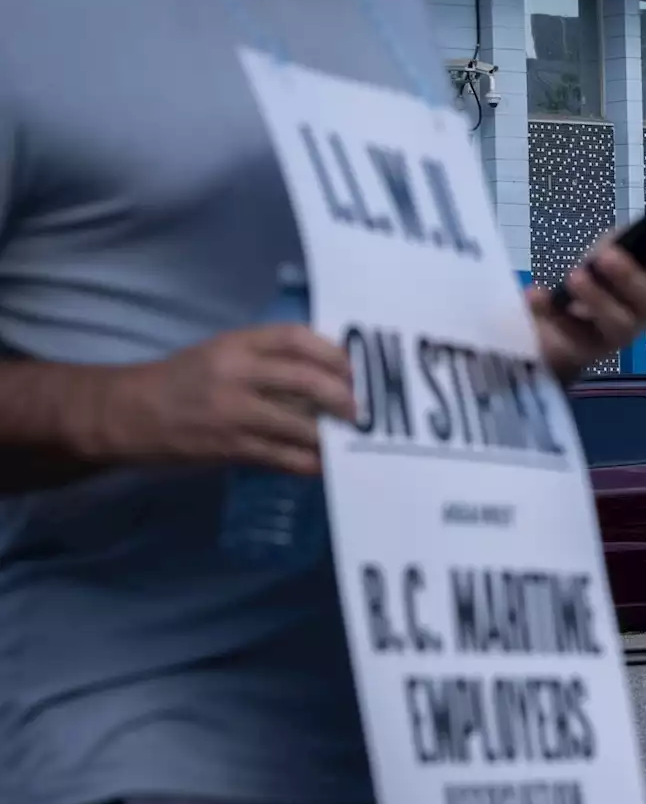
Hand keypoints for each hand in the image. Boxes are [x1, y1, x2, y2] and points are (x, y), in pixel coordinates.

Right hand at [96, 324, 355, 474]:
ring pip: (300, 425)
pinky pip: (282, 458)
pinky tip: (322, 465)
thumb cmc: (183, 380)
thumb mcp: (221, 353)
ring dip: (330, 436)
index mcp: (237, 344)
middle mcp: (237, 374)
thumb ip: (266, 358)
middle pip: (307, 379)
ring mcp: (234, 413)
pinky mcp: (231, 447)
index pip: (296, 338)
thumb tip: (325, 372)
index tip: (354, 368)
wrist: (129, 413)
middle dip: (342, 396)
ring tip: (348, 441)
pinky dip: (308, 463)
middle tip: (360, 410)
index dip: (332, 352)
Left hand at [527, 222, 645, 381]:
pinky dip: (550, 311)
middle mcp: (638, 314)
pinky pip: (568, 334)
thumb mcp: (601, 260)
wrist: (557, 332)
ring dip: (597, 298)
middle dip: (627, 275)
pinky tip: (536, 292)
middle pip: (644, 300)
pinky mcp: (582, 351)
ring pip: (615, 322)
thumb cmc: (590, 287)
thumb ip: (613, 246)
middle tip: (606, 255)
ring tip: (575, 276)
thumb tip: (620, 236)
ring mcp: (612, 337)